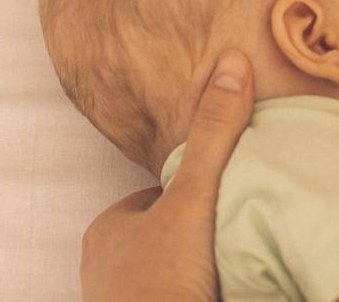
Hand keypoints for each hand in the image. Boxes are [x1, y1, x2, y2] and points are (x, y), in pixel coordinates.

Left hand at [80, 50, 254, 301]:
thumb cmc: (164, 280)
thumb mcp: (195, 198)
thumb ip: (214, 135)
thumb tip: (233, 61)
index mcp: (107, 229)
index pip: (161, 198)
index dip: (197, 196)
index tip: (228, 201)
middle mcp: (103, 267)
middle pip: (165, 237)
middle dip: (196, 238)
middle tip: (235, 236)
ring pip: (168, 274)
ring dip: (197, 273)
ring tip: (232, 271)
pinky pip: (172, 298)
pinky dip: (195, 295)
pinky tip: (222, 294)